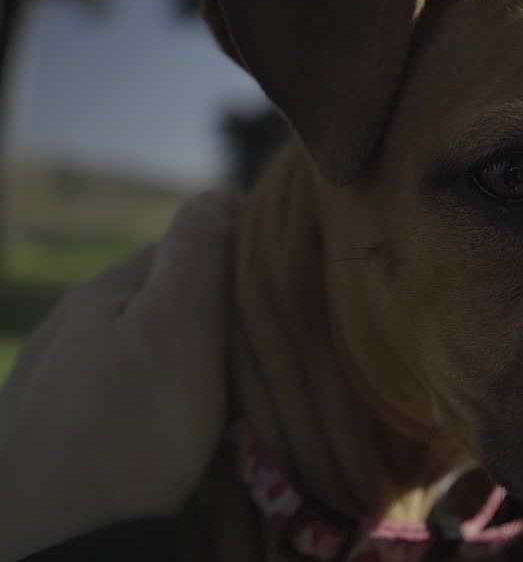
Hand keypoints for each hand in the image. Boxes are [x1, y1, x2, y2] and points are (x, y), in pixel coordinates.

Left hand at [0, 191, 237, 559]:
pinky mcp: (48, 432)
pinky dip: (148, 401)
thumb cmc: (131, 434)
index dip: (242, 265)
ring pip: (139, 348)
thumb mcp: (180, 330)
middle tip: (255, 359)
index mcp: (101, 289)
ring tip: (217, 401)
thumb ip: (200, 252)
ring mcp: (50, 379)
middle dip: (212, 317)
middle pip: (164, 299)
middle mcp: (66, 324)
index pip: (189, 245)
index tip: (280, 302)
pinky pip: (116, 394)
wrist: (60, 542)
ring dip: (181, 361)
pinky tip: (163, 432)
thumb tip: (222, 190)